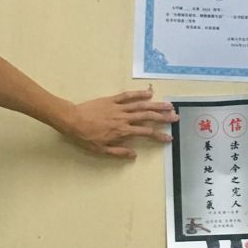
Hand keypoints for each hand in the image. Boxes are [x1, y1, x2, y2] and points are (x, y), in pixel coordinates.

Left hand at [61, 88, 176, 158]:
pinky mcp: (111, 100)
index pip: (146, 133)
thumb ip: (119, 152)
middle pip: (147, 116)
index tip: (170, 137)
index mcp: (123, 131)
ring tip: (168, 104)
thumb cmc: (85, 137)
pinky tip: (149, 92)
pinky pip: (127, 96)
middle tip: (175, 117)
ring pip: (141, 105)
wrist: (72, 120)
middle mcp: (124, 118)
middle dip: (163, 117)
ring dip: (156, 105)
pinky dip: (139, 94)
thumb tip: (134, 154)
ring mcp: (118, 107)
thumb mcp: (101, 150)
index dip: (159, 136)